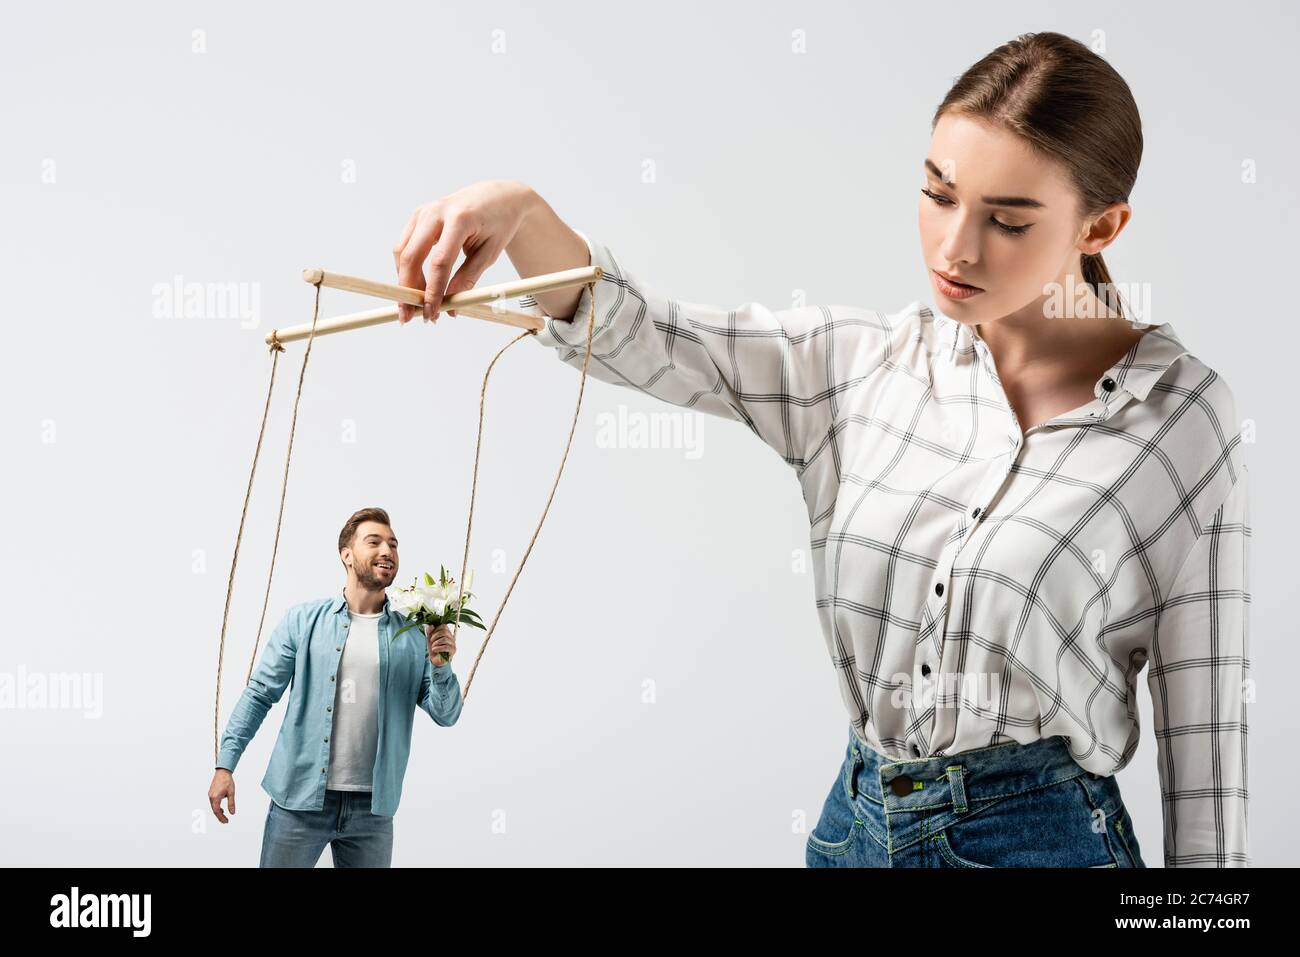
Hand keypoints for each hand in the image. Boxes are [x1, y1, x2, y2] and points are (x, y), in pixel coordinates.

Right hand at [209, 769, 235, 823]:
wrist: (222, 772)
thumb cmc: (227, 781)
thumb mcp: (231, 793)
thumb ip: (231, 803)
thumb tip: (232, 813)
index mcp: (215, 797)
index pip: (217, 811)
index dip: (221, 818)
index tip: (226, 821)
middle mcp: (211, 797)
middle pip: (214, 810)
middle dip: (220, 816)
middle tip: (226, 821)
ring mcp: (210, 795)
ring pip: (213, 807)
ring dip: (218, 812)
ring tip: (224, 816)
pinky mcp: (210, 793)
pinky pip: (213, 803)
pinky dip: (216, 807)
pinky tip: (221, 808)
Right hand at [392, 179, 537, 323]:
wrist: (497, 197)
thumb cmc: (498, 224)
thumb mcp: (489, 254)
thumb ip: (468, 280)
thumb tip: (450, 308)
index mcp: (460, 219)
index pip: (440, 262)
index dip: (432, 291)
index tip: (430, 313)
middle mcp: (436, 212)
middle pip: (412, 256)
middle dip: (408, 289)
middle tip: (409, 316)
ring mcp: (423, 211)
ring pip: (402, 251)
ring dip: (405, 281)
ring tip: (414, 306)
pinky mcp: (417, 216)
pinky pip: (404, 246)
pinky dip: (407, 268)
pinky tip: (416, 286)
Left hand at [425, 622, 456, 664]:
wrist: (435, 659)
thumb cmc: (434, 648)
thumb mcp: (429, 638)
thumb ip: (429, 631)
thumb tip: (430, 625)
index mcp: (446, 633)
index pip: (444, 626)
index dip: (436, 629)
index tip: (432, 635)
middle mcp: (451, 637)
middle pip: (444, 632)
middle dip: (435, 636)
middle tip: (431, 641)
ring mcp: (453, 644)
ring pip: (445, 639)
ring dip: (436, 643)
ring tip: (433, 647)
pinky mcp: (453, 650)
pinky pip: (446, 647)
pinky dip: (438, 648)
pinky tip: (434, 650)